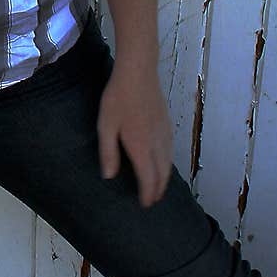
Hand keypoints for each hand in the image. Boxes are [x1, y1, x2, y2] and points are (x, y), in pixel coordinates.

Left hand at [97, 58, 172, 207]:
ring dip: (164, 178)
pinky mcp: (167, 124)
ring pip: (169, 163)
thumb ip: (108, 152)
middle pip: (162, 174)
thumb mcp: (106, 126)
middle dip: (157, 190)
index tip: (144, 204)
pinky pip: (171, 151)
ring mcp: (165, 133)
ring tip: (157, 186)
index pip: (149, 179)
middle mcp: (157, 144)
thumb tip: (109, 176)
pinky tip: (162, 162)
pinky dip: (168, 163)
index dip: (147, 194)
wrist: (138, 73)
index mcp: (141, 147)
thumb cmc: (118, 99)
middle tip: (151, 200)